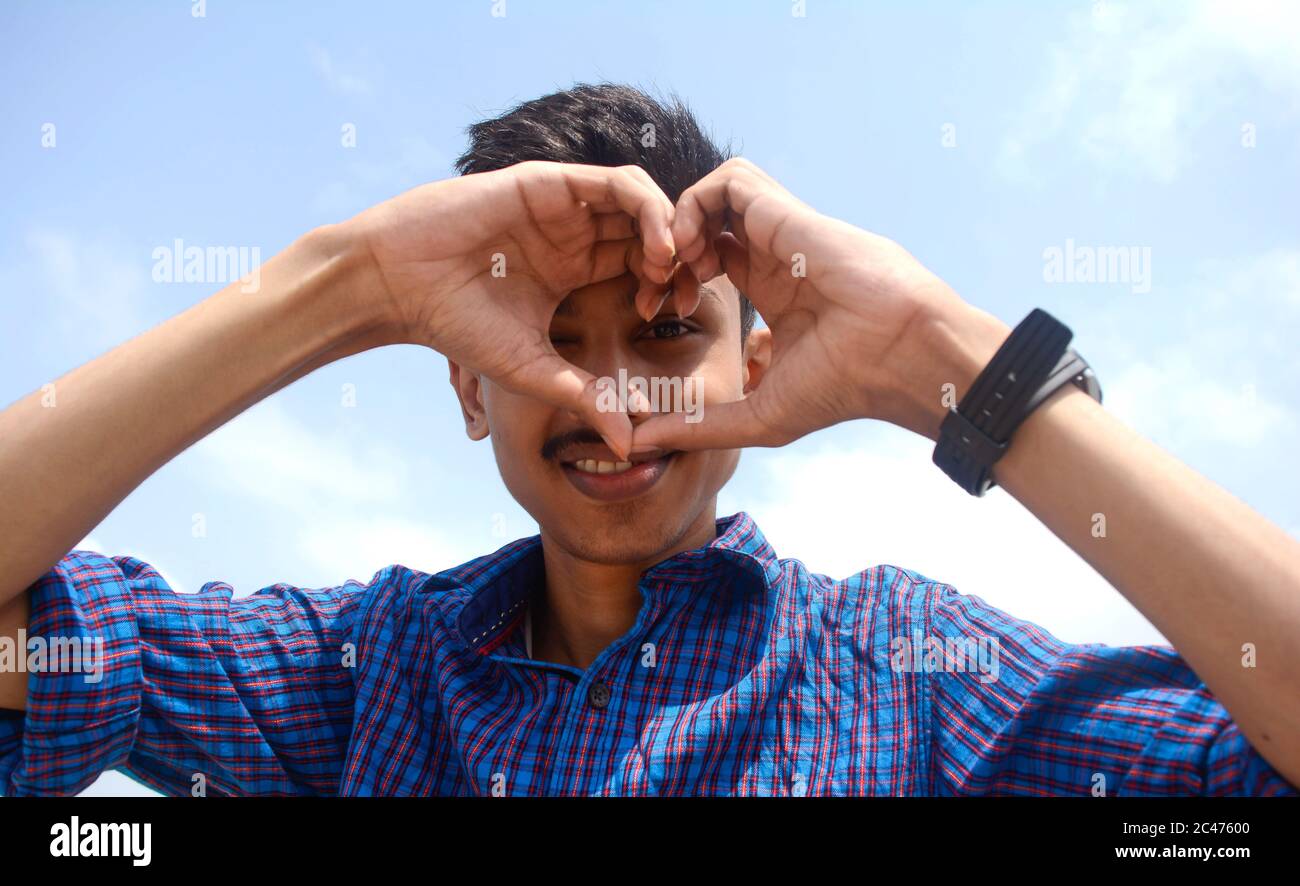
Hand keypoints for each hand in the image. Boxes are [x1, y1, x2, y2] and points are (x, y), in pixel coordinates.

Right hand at [349, 160, 679, 458]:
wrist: (398, 284)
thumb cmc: (456, 324)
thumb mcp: (535, 369)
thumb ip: (587, 397)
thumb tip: (630, 444)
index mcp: (575, 269)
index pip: (642, 264)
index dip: (667, 284)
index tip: (672, 315)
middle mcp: (574, 233)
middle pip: (650, 229)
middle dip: (679, 256)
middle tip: (683, 291)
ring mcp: (563, 206)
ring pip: (641, 200)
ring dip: (668, 228)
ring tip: (667, 268)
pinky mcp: (548, 184)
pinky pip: (614, 183)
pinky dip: (646, 207)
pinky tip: (654, 245)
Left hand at [630, 158, 1012, 450]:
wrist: (896, 354)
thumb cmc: (842, 386)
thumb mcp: (756, 413)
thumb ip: (697, 424)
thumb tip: (637, 442)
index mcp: (771, 289)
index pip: (707, 260)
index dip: (671, 278)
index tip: (655, 312)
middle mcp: (772, 254)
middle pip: (701, 225)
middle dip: (662, 250)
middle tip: (650, 289)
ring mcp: (778, 231)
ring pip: (711, 195)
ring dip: (676, 222)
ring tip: (670, 267)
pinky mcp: (784, 213)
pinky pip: (728, 180)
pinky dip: (695, 204)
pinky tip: (689, 250)